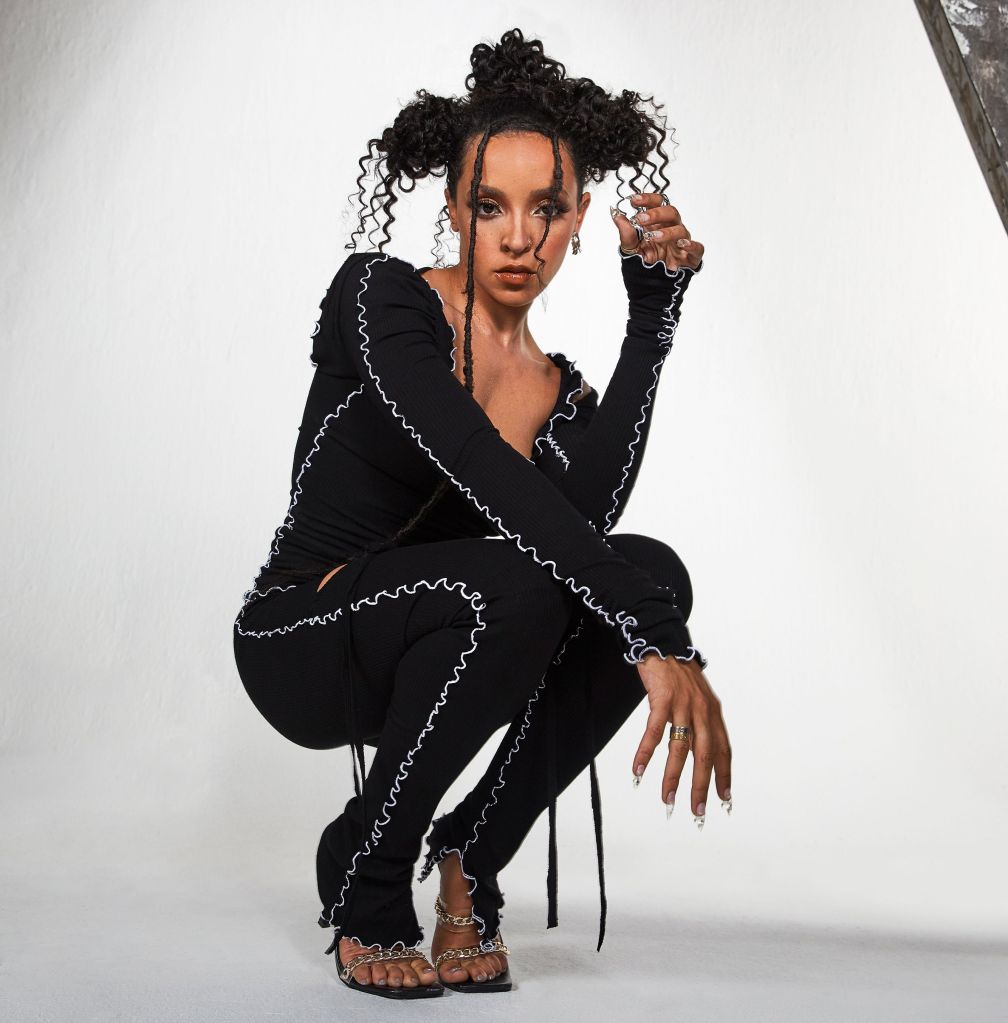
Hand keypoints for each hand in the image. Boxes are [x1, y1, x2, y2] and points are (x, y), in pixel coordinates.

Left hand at [611, 192, 704, 270]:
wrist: (649, 292)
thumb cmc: (642, 268)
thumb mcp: (630, 250)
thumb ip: (626, 233)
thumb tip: (616, 215)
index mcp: (657, 225)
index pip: (657, 204)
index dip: (647, 199)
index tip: (633, 200)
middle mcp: (671, 231)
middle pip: (671, 212)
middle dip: (655, 214)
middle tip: (640, 219)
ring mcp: (681, 245)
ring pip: (681, 230)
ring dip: (667, 232)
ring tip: (652, 237)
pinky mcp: (691, 259)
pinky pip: (697, 248)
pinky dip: (691, 245)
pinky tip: (682, 245)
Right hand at [633, 652, 731, 825]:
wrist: (662, 641)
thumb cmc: (677, 671)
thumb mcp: (697, 695)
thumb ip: (700, 719)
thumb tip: (696, 746)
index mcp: (712, 712)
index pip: (722, 750)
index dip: (724, 775)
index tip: (723, 798)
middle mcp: (702, 710)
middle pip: (704, 755)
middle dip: (701, 785)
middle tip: (697, 811)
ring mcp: (683, 705)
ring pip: (679, 748)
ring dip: (673, 777)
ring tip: (667, 799)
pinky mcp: (662, 699)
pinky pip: (654, 731)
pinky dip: (646, 752)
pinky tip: (638, 769)